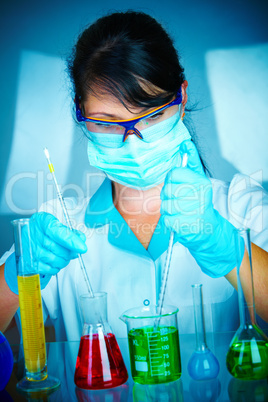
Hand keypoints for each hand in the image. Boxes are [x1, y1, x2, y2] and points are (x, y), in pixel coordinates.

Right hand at [5, 212, 86, 293]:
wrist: (29, 241)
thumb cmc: (44, 233)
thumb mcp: (57, 227)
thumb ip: (70, 232)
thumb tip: (81, 239)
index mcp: (41, 220)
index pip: (57, 231)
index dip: (71, 240)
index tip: (82, 247)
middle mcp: (32, 233)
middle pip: (56, 247)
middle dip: (69, 252)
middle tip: (74, 252)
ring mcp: (29, 249)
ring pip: (54, 259)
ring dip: (64, 260)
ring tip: (64, 256)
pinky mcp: (29, 262)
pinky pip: (49, 268)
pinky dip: (56, 267)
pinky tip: (56, 262)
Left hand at [160, 140, 243, 277]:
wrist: (208, 229)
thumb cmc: (199, 202)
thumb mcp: (198, 179)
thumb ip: (191, 162)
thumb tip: (185, 144)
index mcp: (200, 182)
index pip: (173, 174)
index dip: (172, 181)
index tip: (178, 186)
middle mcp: (198, 196)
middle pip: (167, 190)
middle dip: (169, 196)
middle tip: (179, 201)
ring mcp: (192, 211)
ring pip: (165, 205)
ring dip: (169, 210)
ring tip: (180, 212)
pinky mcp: (185, 225)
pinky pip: (166, 219)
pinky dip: (170, 221)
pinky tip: (180, 221)